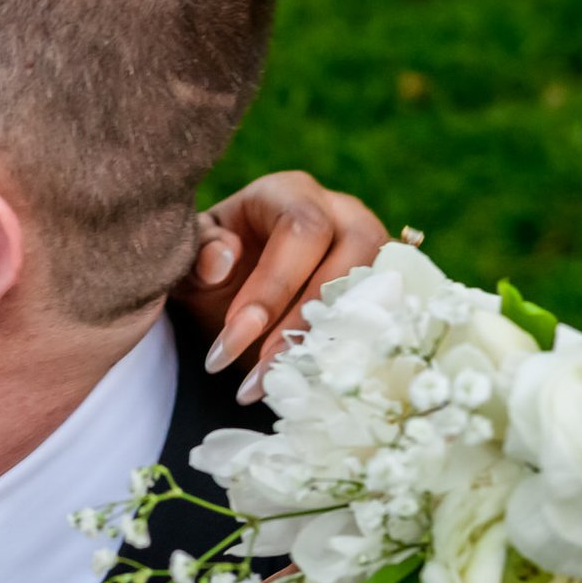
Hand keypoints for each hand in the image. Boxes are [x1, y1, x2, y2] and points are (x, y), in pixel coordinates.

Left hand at [175, 171, 390, 403]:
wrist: (240, 291)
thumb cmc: (217, 268)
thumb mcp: (194, 259)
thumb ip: (200, 254)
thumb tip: (222, 261)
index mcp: (291, 194)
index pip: (301, 230)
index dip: (274, 285)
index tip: (233, 336)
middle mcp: (343, 213)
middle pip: (347, 261)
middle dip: (299, 326)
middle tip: (256, 376)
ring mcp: (373, 251)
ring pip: (374, 295)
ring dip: (326, 348)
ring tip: (277, 388)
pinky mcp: (386, 290)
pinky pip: (386, 322)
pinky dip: (351, 356)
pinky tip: (313, 387)